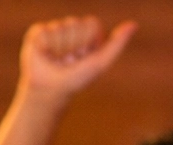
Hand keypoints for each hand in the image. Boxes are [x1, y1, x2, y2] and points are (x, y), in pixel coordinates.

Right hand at [17, 16, 136, 99]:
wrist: (50, 92)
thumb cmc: (75, 80)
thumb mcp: (100, 63)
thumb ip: (117, 44)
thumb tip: (134, 25)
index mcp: (88, 33)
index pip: (90, 24)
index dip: (86, 42)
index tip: (83, 57)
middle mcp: (72, 28)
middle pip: (74, 24)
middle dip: (71, 46)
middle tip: (67, 61)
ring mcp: (55, 29)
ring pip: (59, 28)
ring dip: (58, 49)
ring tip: (56, 61)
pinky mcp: (38, 33)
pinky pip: (44, 31)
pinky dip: (44, 47)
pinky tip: (44, 56)